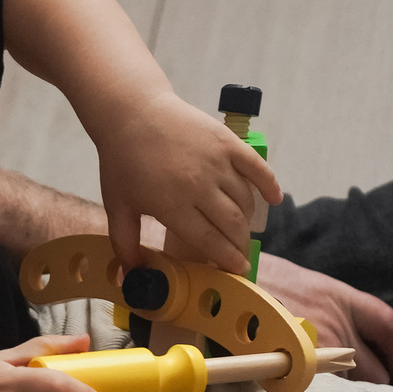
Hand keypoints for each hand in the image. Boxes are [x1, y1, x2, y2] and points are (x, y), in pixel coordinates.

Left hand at [92, 90, 280, 277]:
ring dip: (248, 219)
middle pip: (232, 224)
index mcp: (172, 205)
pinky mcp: (227, 142)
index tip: (237, 271)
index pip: (209, 241)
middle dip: (240, 244)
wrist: (132, 112)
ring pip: (245, 199)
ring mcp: (216, 162)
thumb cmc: (122, 162)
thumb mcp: (118, 206)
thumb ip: (126, 245)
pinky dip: (269, 185)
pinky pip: (256, 168)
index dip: (226, 259)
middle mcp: (199, 186)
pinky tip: (275, 199)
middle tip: (240, 253)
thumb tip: (130, 279)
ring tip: (242, 228)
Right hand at [251, 252, 392, 388]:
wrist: (220, 283)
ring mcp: (318, 347)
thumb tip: (318, 331)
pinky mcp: (296, 366)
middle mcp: (336, 324)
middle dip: (379, 386)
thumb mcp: (291, 282)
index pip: (388, 327)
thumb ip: (314, 306)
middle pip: (373, 367)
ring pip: (351, 385)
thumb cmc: (247, 280)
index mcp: (338, 297)